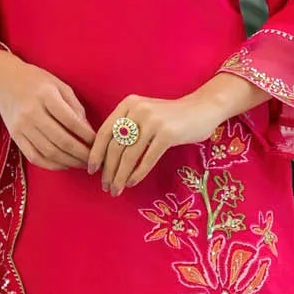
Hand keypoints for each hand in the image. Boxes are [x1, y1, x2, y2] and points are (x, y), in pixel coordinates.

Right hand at [0, 47, 94, 170]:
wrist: (3, 80)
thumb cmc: (36, 80)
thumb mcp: (59, 85)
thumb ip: (75, 106)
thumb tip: (88, 131)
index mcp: (46, 96)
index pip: (71, 122)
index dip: (87, 136)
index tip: (98, 142)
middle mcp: (32, 113)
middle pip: (62, 141)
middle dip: (82, 154)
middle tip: (94, 160)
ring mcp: (21, 127)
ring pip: (49, 152)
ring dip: (70, 162)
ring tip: (83, 164)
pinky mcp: (15, 136)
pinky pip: (35, 157)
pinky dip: (52, 165)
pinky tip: (64, 164)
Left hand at [90, 92, 227, 194]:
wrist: (202, 109)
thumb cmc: (171, 117)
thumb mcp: (144, 114)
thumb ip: (127, 127)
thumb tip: (105, 157)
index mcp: (128, 104)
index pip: (104, 132)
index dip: (96, 153)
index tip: (92, 170)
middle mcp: (138, 110)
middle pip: (115, 146)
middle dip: (108, 170)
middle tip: (106, 186)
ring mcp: (153, 121)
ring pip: (129, 155)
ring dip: (120, 176)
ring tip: (117, 189)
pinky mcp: (167, 134)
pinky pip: (147, 159)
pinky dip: (137, 173)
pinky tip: (132, 183)